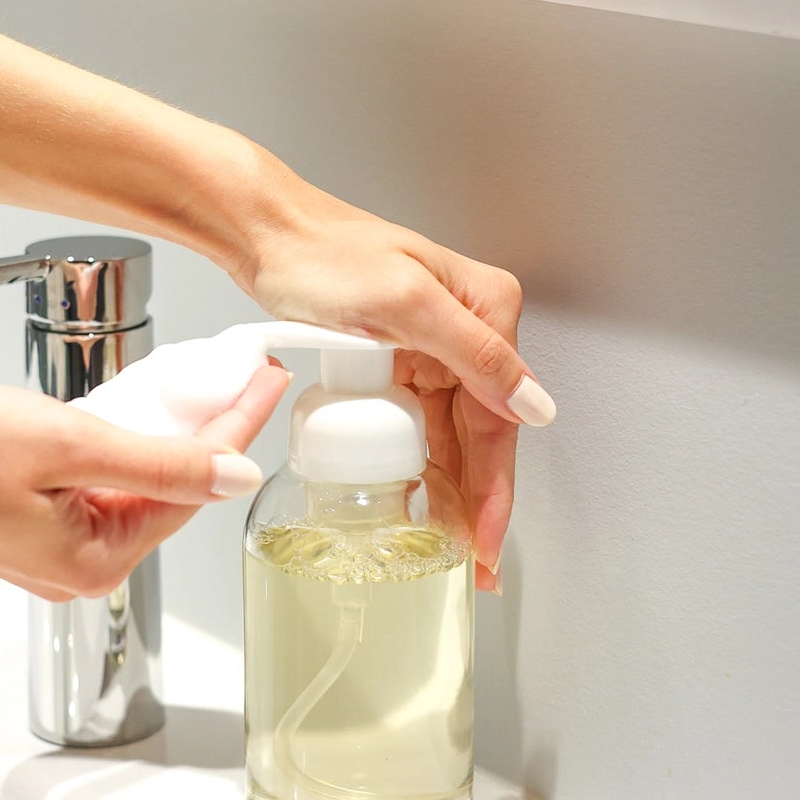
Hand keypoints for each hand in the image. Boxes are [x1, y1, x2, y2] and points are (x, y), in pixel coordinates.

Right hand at [0, 365, 291, 599]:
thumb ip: (160, 460)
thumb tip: (234, 474)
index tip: (266, 380)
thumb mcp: (68, 443)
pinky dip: (119, 448)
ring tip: (199, 384)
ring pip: (133, 487)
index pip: (194, 486)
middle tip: (242, 373)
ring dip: (165, 436)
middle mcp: (79, 569)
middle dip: (208, 432)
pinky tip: (135, 410)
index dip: (236, 426)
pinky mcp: (27, 531)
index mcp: (96, 559)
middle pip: (169, 491)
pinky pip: (94, 489)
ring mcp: (51, 554)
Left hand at [241, 185, 553, 592]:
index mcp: (487, 308)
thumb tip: (533, 405)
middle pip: (481, 435)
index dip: (494, 489)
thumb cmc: (323, 253)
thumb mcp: (404, 302)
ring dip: (450, 490)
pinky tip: (417, 499)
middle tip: (468, 563)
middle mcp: (469, 327)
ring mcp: (434, 344)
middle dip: (476, 502)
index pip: (501, 419)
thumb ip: (475, 352)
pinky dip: (420, 463)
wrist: (266, 235)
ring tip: (442, 545)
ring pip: (452, 436)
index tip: (484, 542)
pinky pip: (420, 423)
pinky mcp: (400, 356)